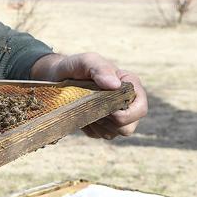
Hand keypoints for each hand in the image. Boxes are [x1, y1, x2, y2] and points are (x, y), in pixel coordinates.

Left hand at [31, 52, 147, 139]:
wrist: (56, 77)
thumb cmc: (75, 66)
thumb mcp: (86, 61)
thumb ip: (100, 69)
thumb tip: (115, 85)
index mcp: (130, 86)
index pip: (140, 109)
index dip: (125, 114)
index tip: (104, 105)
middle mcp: (127, 103)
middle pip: (128, 127)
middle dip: (108, 122)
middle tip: (91, 107)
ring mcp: (115, 116)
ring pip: (114, 134)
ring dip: (97, 125)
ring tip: (85, 108)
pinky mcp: (101, 126)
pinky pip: (99, 135)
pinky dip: (89, 128)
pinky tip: (81, 114)